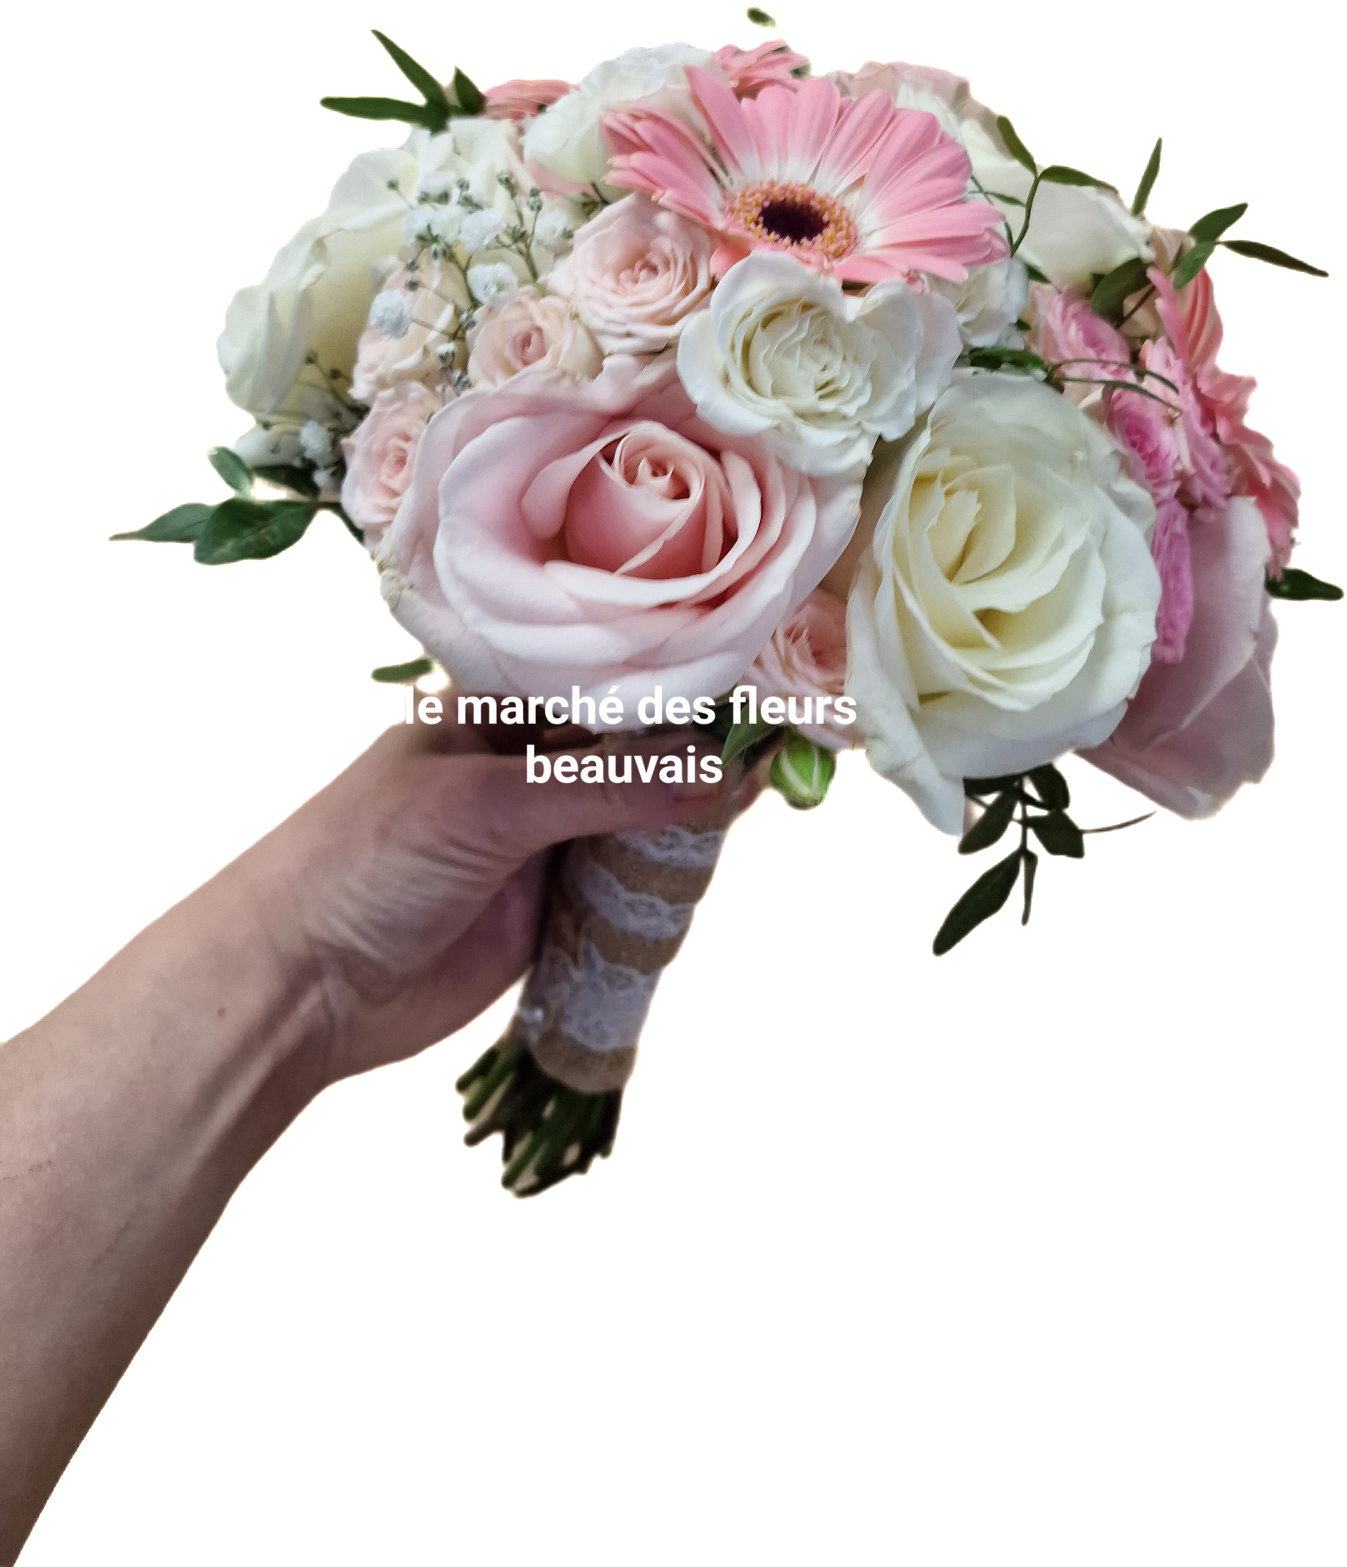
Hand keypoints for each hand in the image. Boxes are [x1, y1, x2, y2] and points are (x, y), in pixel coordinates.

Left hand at [237, 705, 740, 1091]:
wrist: (302, 988)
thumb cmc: (367, 860)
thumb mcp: (486, 805)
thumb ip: (605, 788)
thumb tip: (719, 774)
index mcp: (491, 707)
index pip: (597, 673)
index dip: (669, 671)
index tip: (750, 669)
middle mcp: (522, 763)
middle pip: (627, 745)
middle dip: (691, 744)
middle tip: (779, 732)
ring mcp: (540, 836)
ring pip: (636, 813)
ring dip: (687, 811)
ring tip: (770, 786)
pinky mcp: (552, 906)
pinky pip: (624, 883)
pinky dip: (666, 875)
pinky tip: (716, 856)